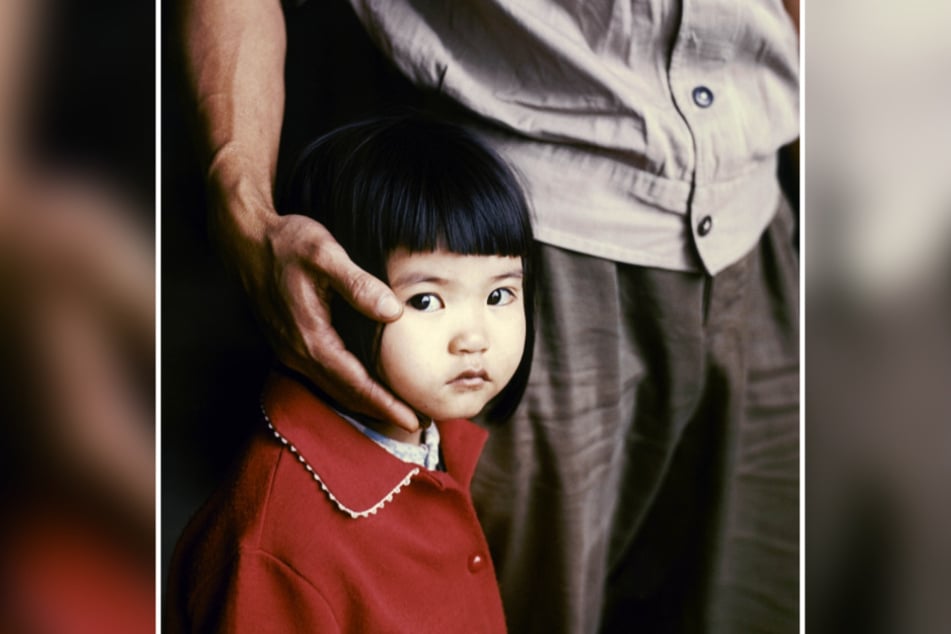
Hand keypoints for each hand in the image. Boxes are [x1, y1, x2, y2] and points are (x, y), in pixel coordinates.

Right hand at [229, 208, 419, 431]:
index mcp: (310, 336)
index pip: (355, 383)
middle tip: (417, 423)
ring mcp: (290, 350)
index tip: (413, 420)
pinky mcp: (288, 344)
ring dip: (365, 403)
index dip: (385, 404)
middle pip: (345, 394)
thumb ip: (359, 284)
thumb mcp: (324, 254)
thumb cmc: (286, 244)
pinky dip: (348, 388)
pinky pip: (322, 376)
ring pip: (333, 388)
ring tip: (397, 411)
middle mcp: (297, 352)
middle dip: (381, 411)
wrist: (245, 242)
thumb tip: (393, 312)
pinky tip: (364, 386)